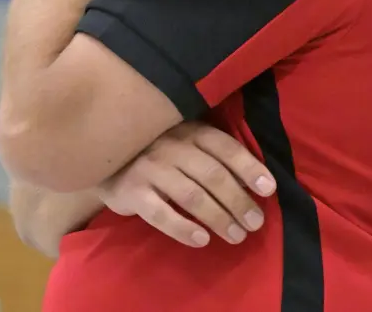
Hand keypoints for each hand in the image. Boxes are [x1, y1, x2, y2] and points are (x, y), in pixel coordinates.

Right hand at [96, 121, 275, 247]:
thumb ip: (213, 156)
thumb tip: (255, 183)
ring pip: (192, 196)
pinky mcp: (132, 192)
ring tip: (236, 236)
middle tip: (255, 223)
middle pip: (213, 176)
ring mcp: (150, 169)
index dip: (249, 168)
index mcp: (189, 131)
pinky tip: (202, 240)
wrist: (103, 155)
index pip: (225, 148)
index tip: (268, 190)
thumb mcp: (185, 142)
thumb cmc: (156, 150)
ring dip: (219, 218)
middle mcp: (171, 146)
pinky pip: (161, 214)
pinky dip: (184, 229)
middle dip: (239, 202)